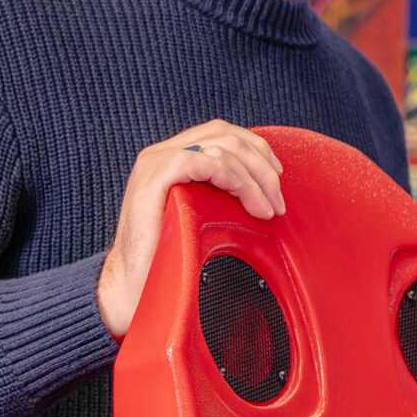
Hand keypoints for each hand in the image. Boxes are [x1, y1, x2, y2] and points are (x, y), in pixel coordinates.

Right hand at [97, 122, 282, 339]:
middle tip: (277, 203)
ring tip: (266, 210)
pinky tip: (246, 201)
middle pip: (227, 136)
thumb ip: (223, 196)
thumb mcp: (205, 216)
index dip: (258, 149)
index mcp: (175, 157)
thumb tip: (268, 194)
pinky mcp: (153, 179)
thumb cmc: (172, 256)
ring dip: (254, 179)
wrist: (138, 284)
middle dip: (262, 167)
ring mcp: (155, 163)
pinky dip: (232, 178)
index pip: (222, 132)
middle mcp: (163, 153)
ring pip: (220, 147)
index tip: (278, 179)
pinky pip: (200, 161)